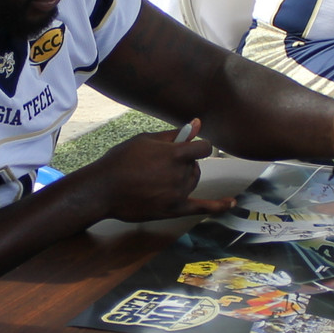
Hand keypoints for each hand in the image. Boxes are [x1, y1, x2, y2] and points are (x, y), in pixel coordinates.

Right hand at [81, 126, 218, 220]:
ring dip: (184, 176)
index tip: (190, 145)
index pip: (203, 147)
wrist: (102, 190)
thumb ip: (173, 134)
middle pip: (195, 166)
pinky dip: (218, 206)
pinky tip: (231, 202)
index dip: (197, 145)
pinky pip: (201, 208)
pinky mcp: (172, 210)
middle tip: (159, 164)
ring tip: (157, 177)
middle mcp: (179, 175)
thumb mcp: (144, 140)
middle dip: (184, 162)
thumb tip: (196, 123)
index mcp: (174, 155)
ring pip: (193, 181)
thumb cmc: (120, 161)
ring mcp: (177, 194)